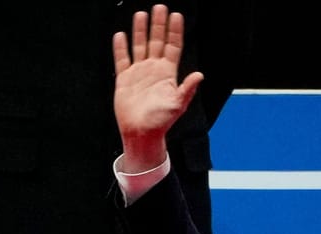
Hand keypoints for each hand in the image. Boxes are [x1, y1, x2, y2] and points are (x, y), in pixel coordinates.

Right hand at [112, 5, 203, 172]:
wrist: (141, 133)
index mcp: (168, 73)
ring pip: (140, 46)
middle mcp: (153, 69)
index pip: (172, 46)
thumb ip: (187, 89)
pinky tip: (121, 35)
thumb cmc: (161, 122)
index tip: (176, 16)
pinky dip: (121, 48)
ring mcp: (138, 73)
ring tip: (141, 15)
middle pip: (156, 41)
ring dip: (140, 31)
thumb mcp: (178, 105)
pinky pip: (122, 60)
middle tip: (159, 7)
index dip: (175, 31)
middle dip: (158, 24)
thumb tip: (199, 75)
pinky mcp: (124, 80)